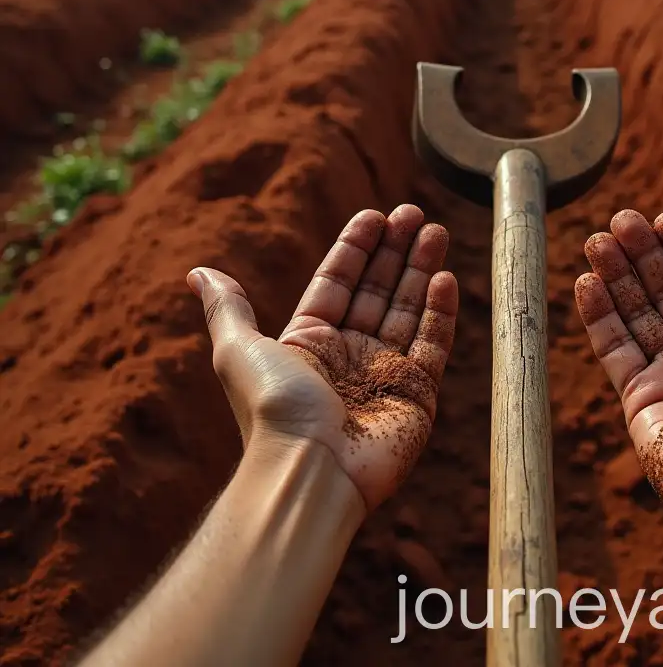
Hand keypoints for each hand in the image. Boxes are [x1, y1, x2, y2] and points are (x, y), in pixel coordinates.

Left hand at [188, 204, 457, 513]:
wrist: (309, 469)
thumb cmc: (272, 408)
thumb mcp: (238, 349)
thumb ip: (228, 307)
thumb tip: (197, 271)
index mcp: (310, 341)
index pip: (338, 282)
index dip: (356, 248)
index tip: (376, 214)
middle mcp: (348, 354)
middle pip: (377, 290)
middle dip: (396, 250)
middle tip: (414, 213)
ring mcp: (384, 374)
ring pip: (408, 310)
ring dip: (421, 269)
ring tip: (435, 231)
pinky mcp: (416, 395)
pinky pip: (431, 344)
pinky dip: (440, 312)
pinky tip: (444, 278)